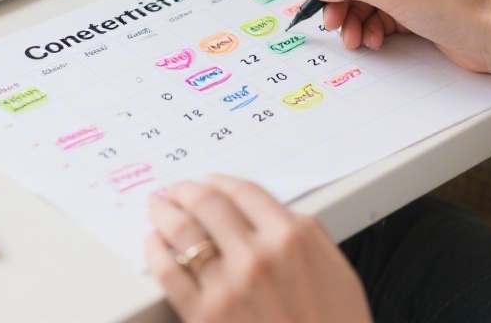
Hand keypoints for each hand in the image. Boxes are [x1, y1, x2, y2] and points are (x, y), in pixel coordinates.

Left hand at [145, 176, 370, 322]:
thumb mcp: (337, 271)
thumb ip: (306, 234)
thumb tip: (276, 212)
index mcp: (291, 238)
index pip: (244, 192)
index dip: (221, 181)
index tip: (210, 181)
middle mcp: (257, 256)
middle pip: (208, 204)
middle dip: (186, 191)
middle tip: (175, 190)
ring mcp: (228, 286)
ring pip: (182, 231)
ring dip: (164, 213)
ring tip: (158, 209)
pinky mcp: (204, 315)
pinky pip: (169, 272)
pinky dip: (155, 251)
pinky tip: (153, 244)